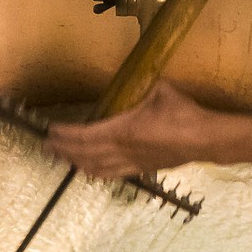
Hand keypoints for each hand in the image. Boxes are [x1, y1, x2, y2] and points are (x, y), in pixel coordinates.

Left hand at [46, 80, 212, 178]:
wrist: (204, 138)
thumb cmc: (182, 113)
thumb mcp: (160, 89)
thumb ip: (144, 85)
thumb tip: (140, 78)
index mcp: (122, 130)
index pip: (85, 135)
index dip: (65, 134)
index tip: (51, 130)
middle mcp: (122, 150)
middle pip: (85, 154)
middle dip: (64, 149)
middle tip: (48, 145)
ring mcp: (131, 162)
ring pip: (96, 167)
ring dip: (76, 162)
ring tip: (62, 157)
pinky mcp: (142, 169)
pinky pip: (112, 174)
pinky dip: (95, 172)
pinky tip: (89, 170)